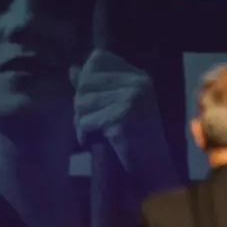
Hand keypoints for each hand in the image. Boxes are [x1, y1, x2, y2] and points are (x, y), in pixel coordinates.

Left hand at [72, 49, 176, 193]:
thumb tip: (73, 69)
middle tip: (90, 121)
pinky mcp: (121, 119)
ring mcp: (130, 99)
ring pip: (82, 102)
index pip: (98, 58)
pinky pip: (86, 122)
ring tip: (92, 132)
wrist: (153, 168)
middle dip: (81, 104)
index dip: (87, 77)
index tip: (92, 99)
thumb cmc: (135, 138)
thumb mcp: (118, 105)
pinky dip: (83, 135)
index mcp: (138, 76)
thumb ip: (97, 86)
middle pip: (85, 82)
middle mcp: (136, 83)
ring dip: (80, 121)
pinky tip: (90, 142)